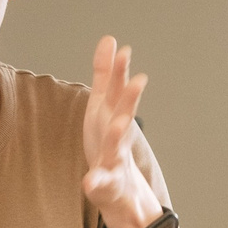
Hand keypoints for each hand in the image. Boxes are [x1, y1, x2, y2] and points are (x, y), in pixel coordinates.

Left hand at [83, 35, 160, 227]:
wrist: (122, 188)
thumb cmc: (110, 141)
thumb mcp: (105, 105)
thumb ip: (106, 75)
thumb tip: (110, 39)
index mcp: (114, 116)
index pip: (118, 92)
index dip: (121, 72)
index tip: (124, 51)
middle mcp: (118, 136)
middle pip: (124, 114)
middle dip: (130, 99)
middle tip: (138, 81)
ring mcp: (114, 160)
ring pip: (116, 147)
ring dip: (118, 136)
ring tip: (118, 124)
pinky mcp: (107, 183)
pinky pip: (101, 183)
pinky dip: (96, 182)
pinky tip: (89, 181)